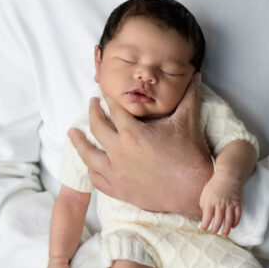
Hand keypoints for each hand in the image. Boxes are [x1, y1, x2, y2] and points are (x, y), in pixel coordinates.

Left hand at [67, 75, 212, 217]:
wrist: (193, 192)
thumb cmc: (191, 156)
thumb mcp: (188, 122)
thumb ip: (189, 96)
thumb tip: (195, 75)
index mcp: (133, 132)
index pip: (115, 107)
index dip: (109, 96)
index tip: (104, 89)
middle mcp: (120, 151)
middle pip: (97, 127)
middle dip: (93, 112)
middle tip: (92, 103)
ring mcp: (116, 172)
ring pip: (88, 155)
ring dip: (79, 142)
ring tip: (73, 133)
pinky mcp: (119, 190)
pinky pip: (96, 179)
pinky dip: (91, 169)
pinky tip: (89, 163)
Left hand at [199, 172, 242, 236]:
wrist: (228, 176)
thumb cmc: (214, 184)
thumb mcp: (205, 193)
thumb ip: (203, 205)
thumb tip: (205, 216)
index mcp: (210, 201)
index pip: (207, 217)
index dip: (204, 225)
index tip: (203, 229)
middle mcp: (220, 204)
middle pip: (218, 221)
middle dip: (215, 229)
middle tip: (213, 233)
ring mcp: (230, 204)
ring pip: (229, 220)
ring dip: (226, 229)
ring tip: (224, 234)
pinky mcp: (237, 203)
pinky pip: (238, 215)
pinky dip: (236, 222)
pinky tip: (233, 226)